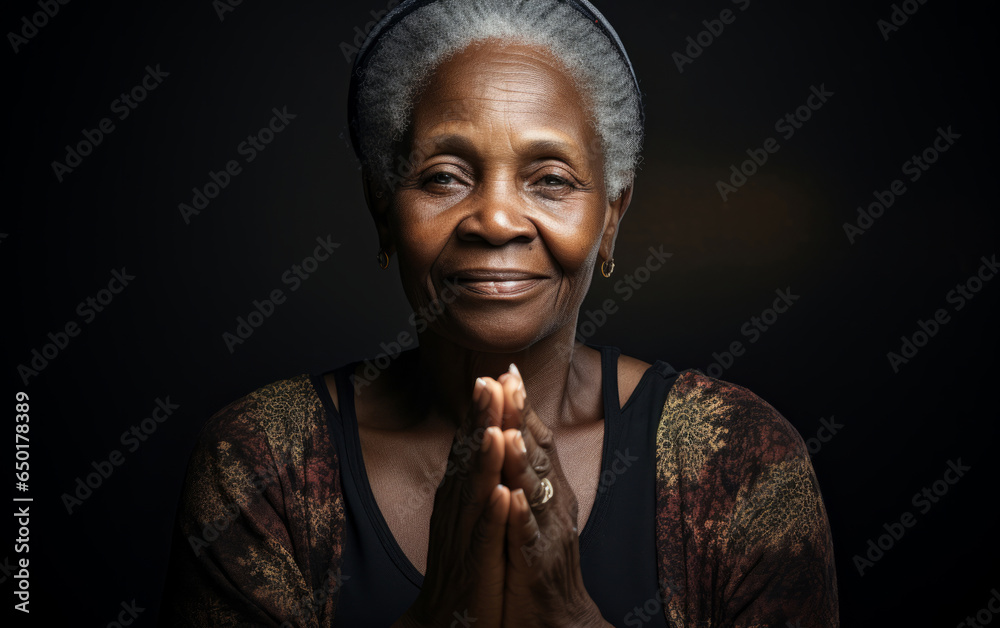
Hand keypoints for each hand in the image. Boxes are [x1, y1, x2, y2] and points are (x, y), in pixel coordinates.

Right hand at [395, 377, 509, 627]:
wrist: (447, 621)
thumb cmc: (464, 565)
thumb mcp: (469, 513)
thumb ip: (474, 476)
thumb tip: (482, 435)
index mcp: (460, 494)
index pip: (472, 444)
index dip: (483, 410)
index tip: (496, 375)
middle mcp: (458, 508)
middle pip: (470, 457)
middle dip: (480, 420)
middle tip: (489, 380)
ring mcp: (465, 536)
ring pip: (476, 491)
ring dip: (484, 459)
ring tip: (493, 427)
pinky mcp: (476, 564)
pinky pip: (485, 537)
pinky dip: (493, 515)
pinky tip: (502, 493)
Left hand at [496, 365, 609, 627]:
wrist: (556, 615)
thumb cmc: (539, 558)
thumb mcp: (532, 506)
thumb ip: (524, 469)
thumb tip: (513, 428)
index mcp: (548, 487)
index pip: (535, 438)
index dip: (521, 405)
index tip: (506, 371)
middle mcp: (553, 502)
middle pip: (537, 452)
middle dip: (520, 417)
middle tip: (505, 382)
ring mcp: (548, 531)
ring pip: (534, 489)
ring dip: (522, 459)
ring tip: (508, 431)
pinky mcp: (538, 563)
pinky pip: (529, 536)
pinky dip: (522, 515)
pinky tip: (512, 496)